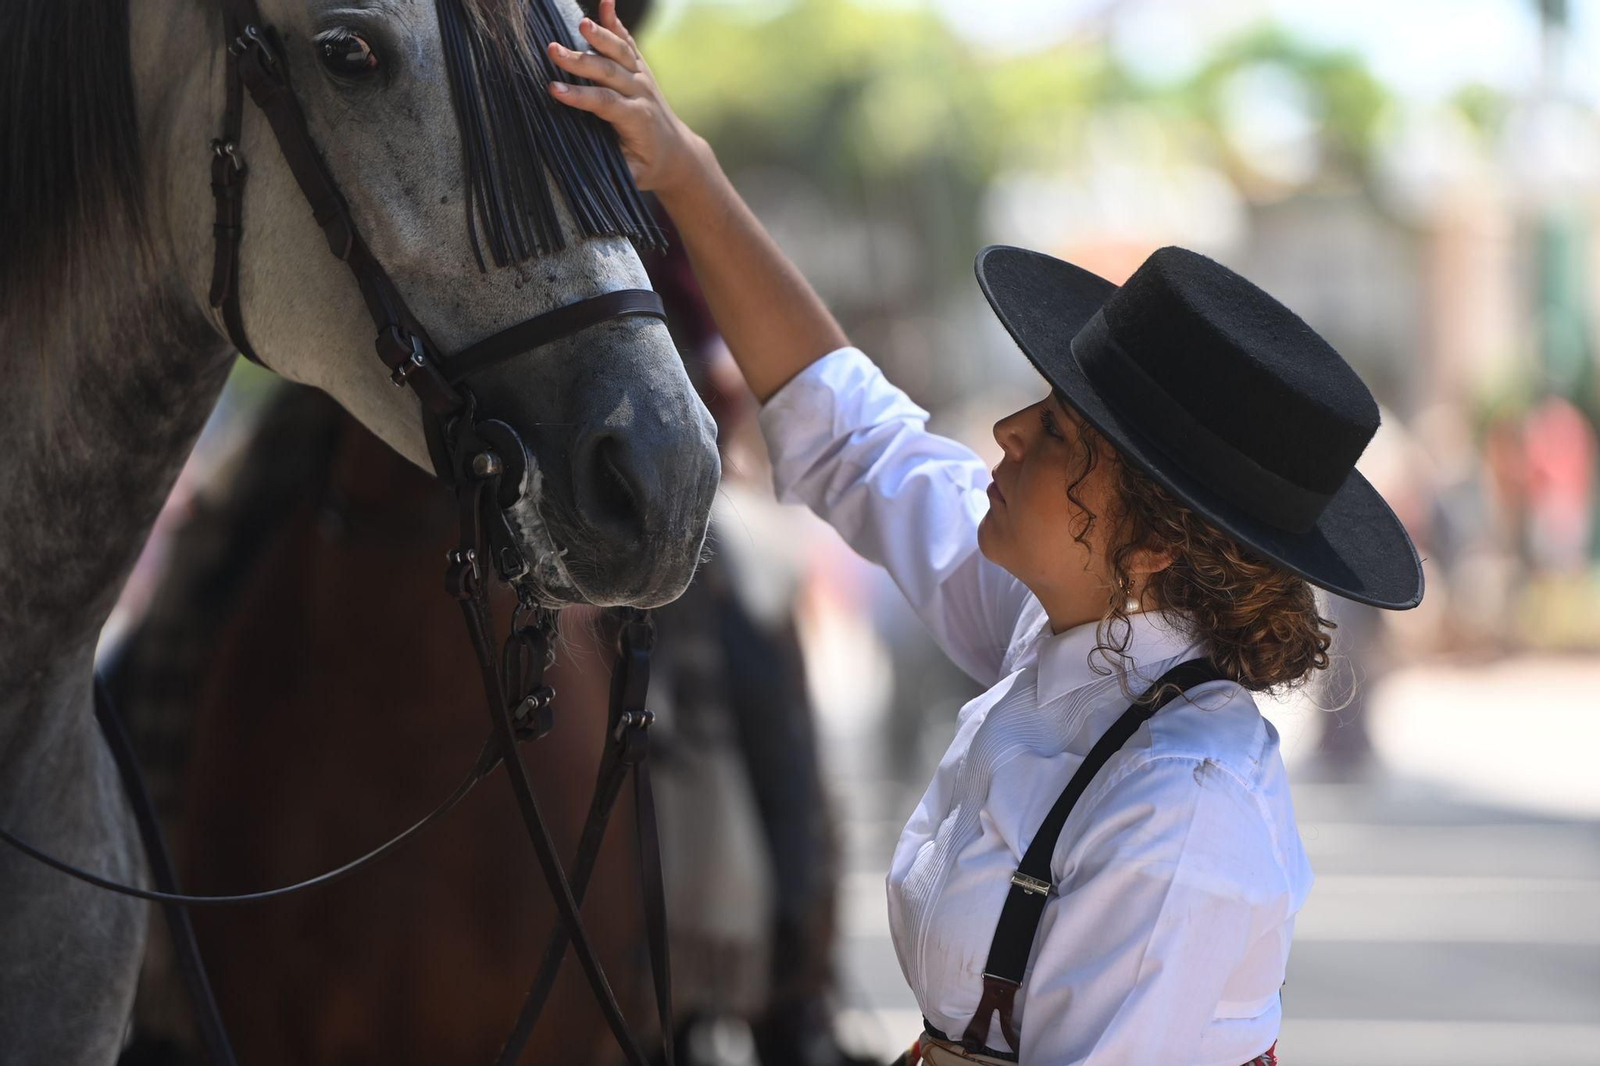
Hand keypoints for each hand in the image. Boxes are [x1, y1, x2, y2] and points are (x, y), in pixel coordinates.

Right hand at [546, 0, 706, 196]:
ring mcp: (642, 77)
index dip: (579, 96)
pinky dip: (616, 22)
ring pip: (619, 52)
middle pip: (608, 72)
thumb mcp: (634, 175)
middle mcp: (641, 93)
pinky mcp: (641, 68)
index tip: (553, 89)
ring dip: (601, 36)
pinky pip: (627, 42)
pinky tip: (606, 2)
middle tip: (552, 50)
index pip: (604, 103)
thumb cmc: (649, 165)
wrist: (677, 152)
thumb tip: (587, 173)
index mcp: (637, 119)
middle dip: (580, 61)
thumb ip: (617, 170)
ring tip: (582, 23)